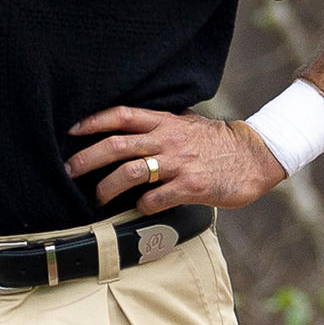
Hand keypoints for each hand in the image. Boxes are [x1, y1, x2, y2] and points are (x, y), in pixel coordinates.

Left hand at [68, 104, 283, 221]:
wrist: (255, 155)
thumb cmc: (218, 142)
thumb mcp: (187, 124)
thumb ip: (160, 125)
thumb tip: (130, 128)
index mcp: (165, 122)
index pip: (121, 115)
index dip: (93, 121)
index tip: (72, 131)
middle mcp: (168, 140)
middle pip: (117, 145)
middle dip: (87, 159)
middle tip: (68, 171)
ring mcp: (179, 163)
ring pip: (131, 172)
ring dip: (107, 187)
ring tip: (97, 198)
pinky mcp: (191, 186)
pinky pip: (155, 198)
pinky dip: (140, 205)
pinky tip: (137, 208)